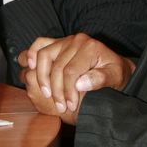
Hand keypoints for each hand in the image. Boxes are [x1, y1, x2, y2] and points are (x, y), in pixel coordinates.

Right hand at [19, 33, 135, 114]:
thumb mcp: (115, 77)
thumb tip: (80, 84)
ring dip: (42, 77)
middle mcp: (77, 40)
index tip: (69, 106)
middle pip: (57, 67)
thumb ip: (100, 79)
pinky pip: (40, 43)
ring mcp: (66, 39)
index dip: (67, 92)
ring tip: (47, 94)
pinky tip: (30, 67)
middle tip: (60, 107)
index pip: (71, 72)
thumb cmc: (115, 72)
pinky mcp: (58, 42)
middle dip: (56, 90)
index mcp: (90, 47)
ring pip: (44, 56)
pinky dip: (31, 54)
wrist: (115, 65)